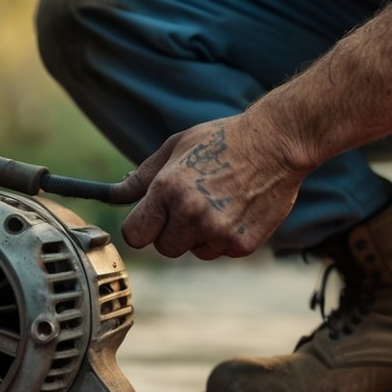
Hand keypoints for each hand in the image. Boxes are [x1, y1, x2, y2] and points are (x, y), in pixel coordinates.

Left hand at [118, 114, 310, 259]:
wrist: (276, 142)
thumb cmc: (223, 139)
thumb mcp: (176, 146)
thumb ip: (142, 176)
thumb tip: (114, 195)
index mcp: (167, 190)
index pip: (135, 235)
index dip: (143, 226)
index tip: (153, 218)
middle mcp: (190, 214)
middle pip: (163, 248)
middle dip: (172, 231)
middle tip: (193, 204)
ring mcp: (217, 231)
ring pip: (193, 251)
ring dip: (200, 235)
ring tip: (219, 202)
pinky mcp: (241, 244)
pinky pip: (220, 251)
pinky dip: (225, 237)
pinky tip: (237, 209)